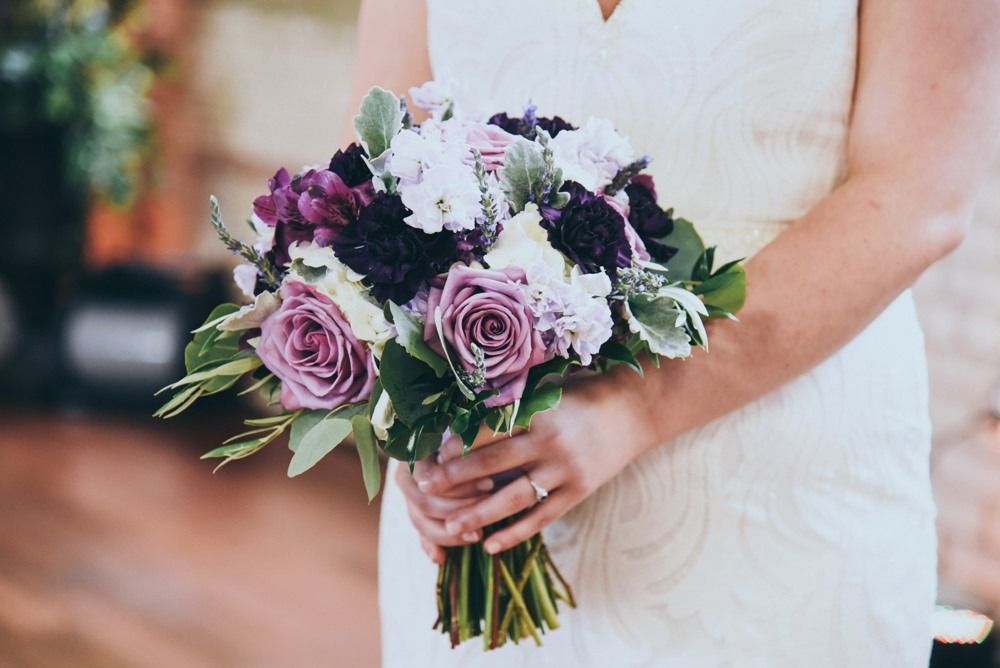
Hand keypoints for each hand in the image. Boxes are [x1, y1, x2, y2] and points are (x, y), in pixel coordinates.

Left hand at [403, 365, 663, 556]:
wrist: (634, 411)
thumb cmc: (582, 396)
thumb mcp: (546, 394)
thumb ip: (512, 410)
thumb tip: (463, 422)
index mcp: (537, 414)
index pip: (488, 432)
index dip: (458, 445)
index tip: (430, 454)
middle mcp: (549, 443)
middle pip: (493, 465)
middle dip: (456, 478)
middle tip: (425, 487)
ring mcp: (565, 471)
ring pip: (514, 498)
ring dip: (480, 514)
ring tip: (451, 527)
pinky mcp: (579, 491)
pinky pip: (542, 517)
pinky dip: (515, 533)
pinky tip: (491, 545)